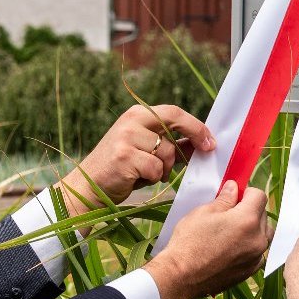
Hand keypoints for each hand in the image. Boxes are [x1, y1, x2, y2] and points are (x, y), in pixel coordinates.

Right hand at [58, 104, 213, 214]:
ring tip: (144, 173)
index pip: (174, 112)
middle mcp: (131, 121)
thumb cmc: (120, 169)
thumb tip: (201, 142)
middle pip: (174, 125)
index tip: (210, 140)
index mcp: (137, 114)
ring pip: (166, 152)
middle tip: (204, 152)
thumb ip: (170, 144)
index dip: (195, 126)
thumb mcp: (144, 149)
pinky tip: (136, 179)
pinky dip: (152, 178)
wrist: (88, 186)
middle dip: (191, 139)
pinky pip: (156, 169)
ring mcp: (127, 137)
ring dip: (162, 169)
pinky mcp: (125, 156)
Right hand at [145, 181, 272, 298]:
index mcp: (248, 220)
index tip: (235, 195)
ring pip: (263, 235)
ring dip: (252, 229)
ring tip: (231, 231)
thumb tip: (234, 188)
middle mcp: (258, 239)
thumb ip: (224, 199)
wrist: (181, 276)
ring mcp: (255, 257)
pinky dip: (249, 246)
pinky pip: (257, 253)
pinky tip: (231, 247)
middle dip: (249, 210)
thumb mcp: (204, 213)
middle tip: (228, 213)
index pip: (259, 196)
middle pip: (263, 215)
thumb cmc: (189, 242)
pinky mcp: (250, 271)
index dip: (246, 192)